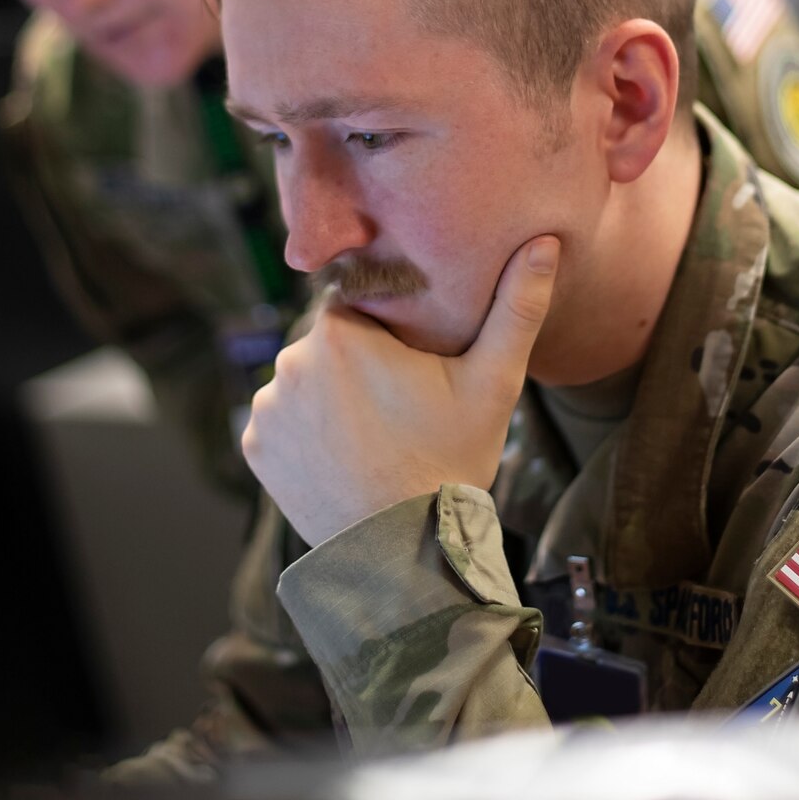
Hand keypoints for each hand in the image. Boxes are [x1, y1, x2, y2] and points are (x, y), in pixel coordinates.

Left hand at [242, 237, 559, 547]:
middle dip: (360, 360)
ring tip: (373, 432)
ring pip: (306, 379)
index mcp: (342, 330)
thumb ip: (516, 308)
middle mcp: (291, 359)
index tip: (413, 353)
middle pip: (332, 340)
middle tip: (400, 400)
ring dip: (330, 394)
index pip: (360, 298)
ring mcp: (267, 406)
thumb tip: (544, 243)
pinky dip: (306, 431)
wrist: (402, 556)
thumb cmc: (451, 462)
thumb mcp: (492, 383)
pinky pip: (282, 421)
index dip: (389, 323)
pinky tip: (343, 454)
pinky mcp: (254, 445)